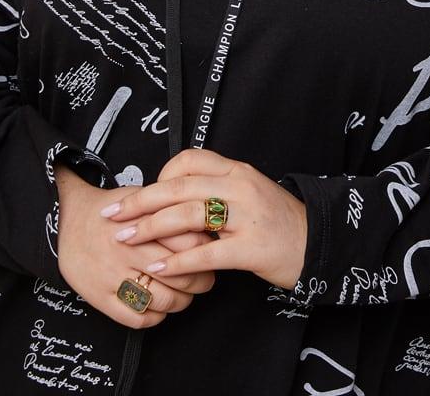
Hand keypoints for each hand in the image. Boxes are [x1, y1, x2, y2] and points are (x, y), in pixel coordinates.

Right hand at [55, 164, 215, 328]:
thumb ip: (170, 208)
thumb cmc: (110, 210)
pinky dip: (156, 317)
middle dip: (201, 281)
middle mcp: (128, 251)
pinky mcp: (100, 298)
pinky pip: (138, 319)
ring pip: (163, 301)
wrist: (65, 220)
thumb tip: (205, 222)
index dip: (206, 251)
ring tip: (184, 294)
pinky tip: (160, 306)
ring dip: (182, 302)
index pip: (188, 243)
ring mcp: (113, 276)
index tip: (210, 253)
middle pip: (180, 275)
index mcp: (142, 223)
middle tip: (205, 279)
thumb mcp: (140, 198)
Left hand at [100, 148, 307, 290]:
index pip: (188, 159)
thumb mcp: (248, 192)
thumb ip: (216, 188)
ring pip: (187, 215)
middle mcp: (240, 186)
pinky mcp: (251, 248)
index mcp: (236, 170)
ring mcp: (247, 216)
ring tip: (124, 239)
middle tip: (111, 214)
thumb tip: (172, 195)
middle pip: (179, 186)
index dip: (159, 175)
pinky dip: (177, 262)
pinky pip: (206, 254)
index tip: (141, 194)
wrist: (317, 242)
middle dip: (139, 201)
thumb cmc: (276, 220)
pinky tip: (157, 269)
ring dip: (149, 228)